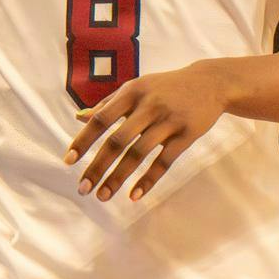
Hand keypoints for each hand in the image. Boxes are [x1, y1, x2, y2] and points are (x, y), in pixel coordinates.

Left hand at [63, 64, 230, 202]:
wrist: (210, 82)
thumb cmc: (166, 87)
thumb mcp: (138, 87)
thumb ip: (109, 102)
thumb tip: (79, 117)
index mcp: (132, 91)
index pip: (101, 119)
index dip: (84, 140)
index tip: (68, 161)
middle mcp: (149, 105)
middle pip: (117, 141)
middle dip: (98, 167)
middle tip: (82, 189)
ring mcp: (169, 120)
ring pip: (139, 154)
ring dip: (118, 177)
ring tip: (103, 196)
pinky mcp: (187, 134)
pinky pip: (165, 161)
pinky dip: (148, 179)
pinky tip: (134, 195)